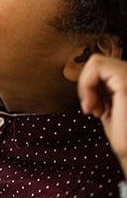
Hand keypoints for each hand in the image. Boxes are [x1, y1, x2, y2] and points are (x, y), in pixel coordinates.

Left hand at [78, 54, 126, 171]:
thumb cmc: (123, 137)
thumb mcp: (107, 107)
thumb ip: (99, 91)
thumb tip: (76, 74)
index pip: (104, 69)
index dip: (91, 85)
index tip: (93, 108)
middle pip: (99, 62)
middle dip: (87, 84)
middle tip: (91, 108)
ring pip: (96, 60)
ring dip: (86, 85)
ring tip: (93, 108)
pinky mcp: (126, 81)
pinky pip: (97, 65)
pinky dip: (86, 84)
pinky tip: (92, 106)